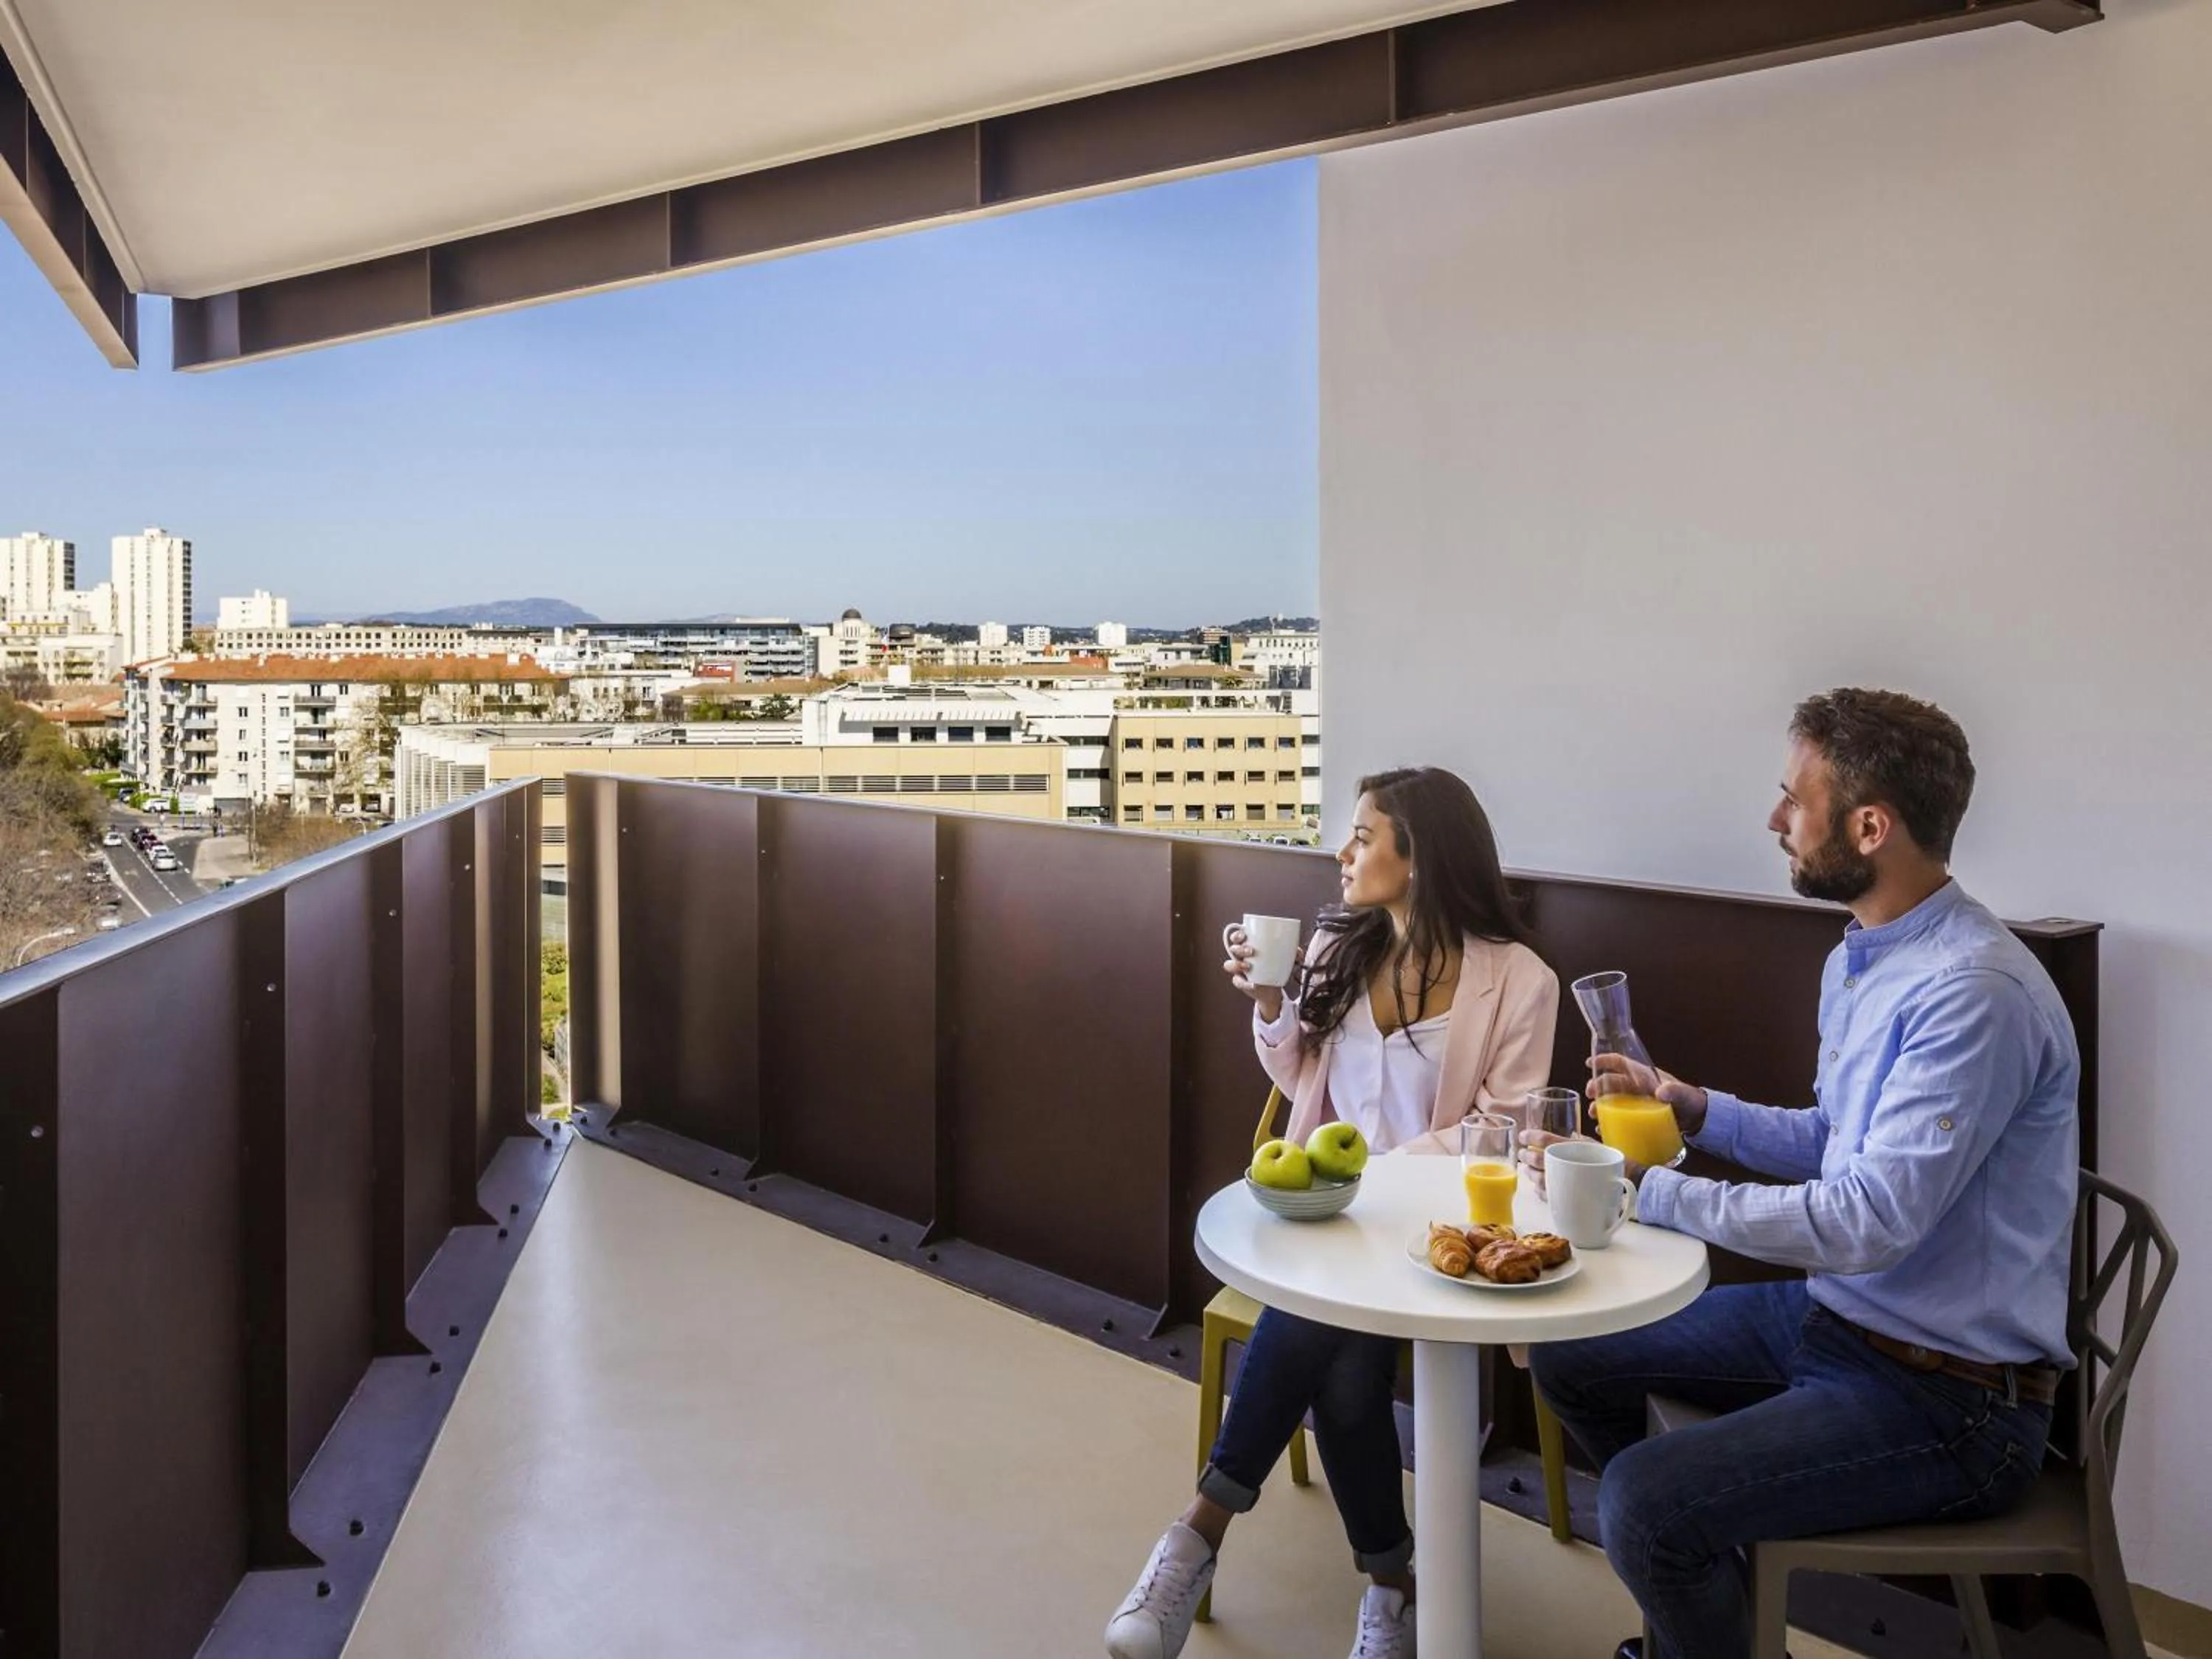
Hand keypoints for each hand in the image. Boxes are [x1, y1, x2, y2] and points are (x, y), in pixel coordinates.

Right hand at [1222, 926, 1283, 1021]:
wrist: (1273, 989)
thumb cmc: (1275, 968)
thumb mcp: (1284, 959)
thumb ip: (1292, 953)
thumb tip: (1299, 953)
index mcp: (1248, 947)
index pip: (1237, 937)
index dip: (1237, 934)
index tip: (1244, 935)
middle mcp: (1241, 957)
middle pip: (1233, 949)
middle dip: (1239, 948)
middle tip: (1251, 951)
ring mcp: (1239, 970)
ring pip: (1229, 964)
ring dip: (1236, 964)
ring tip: (1247, 966)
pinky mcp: (1241, 982)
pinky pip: (1237, 981)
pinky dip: (1244, 983)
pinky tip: (1252, 984)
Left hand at [1518, 1129, 1651, 1194]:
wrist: (1637, 1186)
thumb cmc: (1620, 1165)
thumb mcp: (1601, 1148)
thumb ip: (1583, 1142)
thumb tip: (1570, 1135)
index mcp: (1578, 1148)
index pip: (1548, 1140)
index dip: (1532, 1137)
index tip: (1524, 1136)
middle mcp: (1572, 1166)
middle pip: (1541, 1159)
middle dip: (1528, 1157)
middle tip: (1522, 1154)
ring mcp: (1571, 1185)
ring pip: (1541, 1179)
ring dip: (1531, 1174)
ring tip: (1526, 1170)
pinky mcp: (1572, 1202)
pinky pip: (1550, 1196)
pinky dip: (1541, 1191)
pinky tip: (1537, 1187)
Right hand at [1586, 1053, 1708, 1137]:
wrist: (1696, 1117)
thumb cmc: (1689, 1100)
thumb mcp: (1682, 1094)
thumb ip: (1673, 1091)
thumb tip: (1661, 1092)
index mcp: (1644, 1076)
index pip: (1621, 1063)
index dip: (1605, 1060)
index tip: (1590, 1063)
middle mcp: (1636, 1087)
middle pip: (1611, 1082)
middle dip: (1597, 1086)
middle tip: (1589, 1094)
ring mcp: (1635, 1102)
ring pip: (1611, 1100)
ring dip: (1600, 1106)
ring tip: (1593, 1114)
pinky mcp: (1636, 1117)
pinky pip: (1618, 1118)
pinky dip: (1609, 1123)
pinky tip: (1603, 1130)